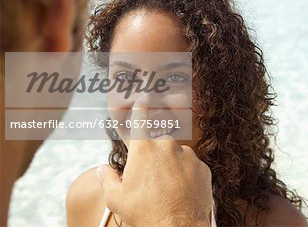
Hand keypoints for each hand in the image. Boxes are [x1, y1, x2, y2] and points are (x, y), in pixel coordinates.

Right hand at [96, 100, 211, 226]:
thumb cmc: (145, 213)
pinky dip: (187, 176)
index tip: (143, 98)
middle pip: (158, 145)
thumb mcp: (116, 198)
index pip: (140, 120)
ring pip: (176, 156)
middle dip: (154, 158)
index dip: (140, 108)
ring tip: (167, 190)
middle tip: (151, 180)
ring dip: (172, 167)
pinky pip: (191, 167)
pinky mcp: (203, 167)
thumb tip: (102, 168)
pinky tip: (181, 192)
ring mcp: (188, 156)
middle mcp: (167, 146)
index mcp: (144, 148)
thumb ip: (107, 178)